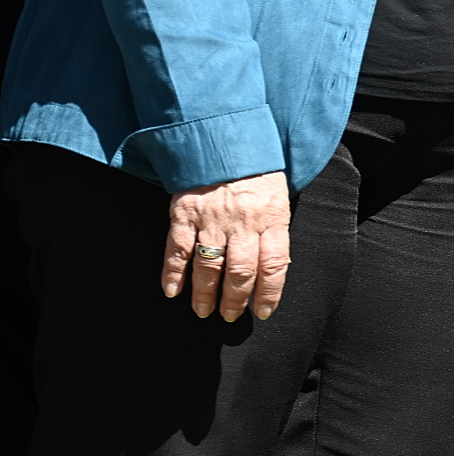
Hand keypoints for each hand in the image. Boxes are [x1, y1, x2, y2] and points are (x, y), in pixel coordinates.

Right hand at [161, 171, 291, 321]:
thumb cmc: (258, 172)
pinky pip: (178, 249)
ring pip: (209, 266)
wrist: (226, 139)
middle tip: (230, 316)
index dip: (269, 293)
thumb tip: (273, 269)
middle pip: (241, 272)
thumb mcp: (279, 198)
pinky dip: (173, 273)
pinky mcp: (185, 213)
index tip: (262, 312)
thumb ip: (275, 231)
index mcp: (272, 218)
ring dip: (205, 293)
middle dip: (235, 300)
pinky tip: (172, 291)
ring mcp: (212, 219)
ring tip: (204, 311)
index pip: (274, 265)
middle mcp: (243, 222)